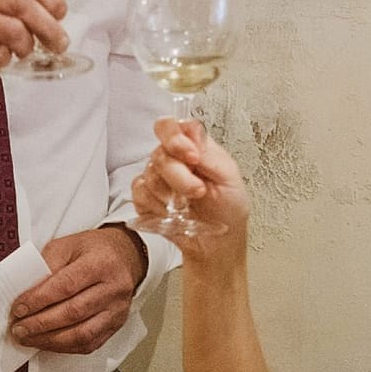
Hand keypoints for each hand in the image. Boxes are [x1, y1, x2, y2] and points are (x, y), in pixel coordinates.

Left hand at [9, 226, 143, 353]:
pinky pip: (89, 344)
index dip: (39, 300)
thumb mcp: (67, 245)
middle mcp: (114, 288)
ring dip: (50, 340)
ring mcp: (118, 309)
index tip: (18, 309)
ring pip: (82, 334)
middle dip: (40, 324)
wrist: (125, 257)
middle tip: (18, 328)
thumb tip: (26, 293)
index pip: (66, 285)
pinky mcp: (116, 325)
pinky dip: (64, 347)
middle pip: (73, 312)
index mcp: (101, 262)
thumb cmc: (93, 251)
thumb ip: (46, 266)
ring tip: (28, 338)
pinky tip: (47, 342)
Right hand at [131, 117, 249, 257]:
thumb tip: (191, 135)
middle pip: (160, 152)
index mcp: (194, 147)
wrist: (218, 244)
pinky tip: (170, 212)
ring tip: (187, 206)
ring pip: (149, 174)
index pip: (172, 127)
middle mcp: (174, 160)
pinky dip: (156, 204)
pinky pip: (139, 193)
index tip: (192, 157)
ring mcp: (158, 179)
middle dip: (178, 175)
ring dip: (170, 193)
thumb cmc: (229, 210)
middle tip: (196, 191)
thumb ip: (210, 154)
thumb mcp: (230, 178)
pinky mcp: (147, 199)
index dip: (176, 138)